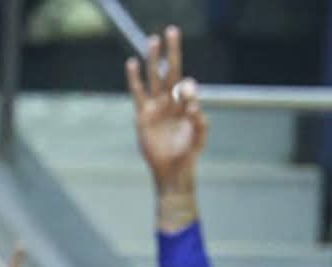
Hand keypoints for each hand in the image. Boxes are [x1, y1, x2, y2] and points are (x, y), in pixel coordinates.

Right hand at [125, 28, 206, 188]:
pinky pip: (137, 93)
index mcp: (186, 105)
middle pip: (170, 71)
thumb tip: (194, 106)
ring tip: (153, 40)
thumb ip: (200, 122)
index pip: (186, 86)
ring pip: (154, 77)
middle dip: (171, 52)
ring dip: (154, 59)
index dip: (188, 88)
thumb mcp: (199, 137)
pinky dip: (134, 78)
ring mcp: (156, 107)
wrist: (173, 171)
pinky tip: (132, 63)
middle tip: (172, 31)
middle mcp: (171, 102)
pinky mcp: (142, 115)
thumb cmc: (188, 154)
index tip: (189, 100)